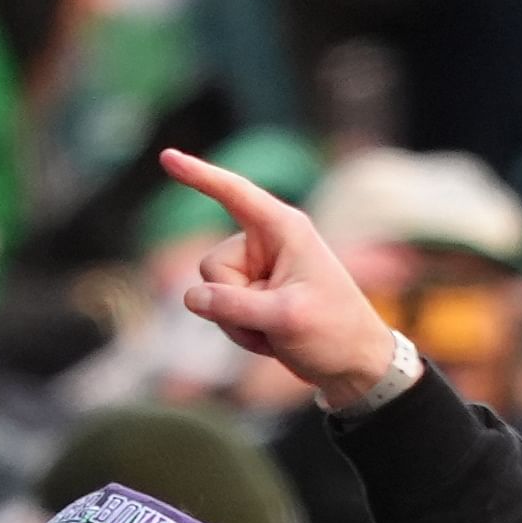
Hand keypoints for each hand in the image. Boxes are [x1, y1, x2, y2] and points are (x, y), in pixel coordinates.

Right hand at [164, 148, 409, 407]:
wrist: (354, 365)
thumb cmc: (332, 333)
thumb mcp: (284, 318)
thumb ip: (233, 305)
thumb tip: (190, 297)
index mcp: (284, 229)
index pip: (234, 194)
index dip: (198, 175)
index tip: (167, 157)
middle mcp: (267, 243)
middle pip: (211, 266)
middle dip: (231, 302)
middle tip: (274, 320)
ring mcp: (258, 270)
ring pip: (211, 293)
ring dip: (237, 323)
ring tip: (276, 331)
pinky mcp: (254, 294)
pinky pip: (220, 310)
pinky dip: (241, 331)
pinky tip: (271, 338)